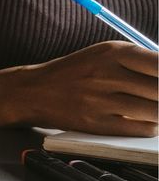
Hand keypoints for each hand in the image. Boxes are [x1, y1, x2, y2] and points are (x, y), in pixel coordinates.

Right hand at [0, 41, 158, 135]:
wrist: (32, 92)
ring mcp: (100, 100)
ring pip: (155, 111)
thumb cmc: (74, 73)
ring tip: (152, 108)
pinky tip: (143, 120)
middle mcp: (106, 74)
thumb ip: (137, 61)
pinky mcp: (97, 123)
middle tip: (156, 96)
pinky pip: (142, 128)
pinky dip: (150, 126)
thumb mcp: (102, 55)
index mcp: (110, 52)